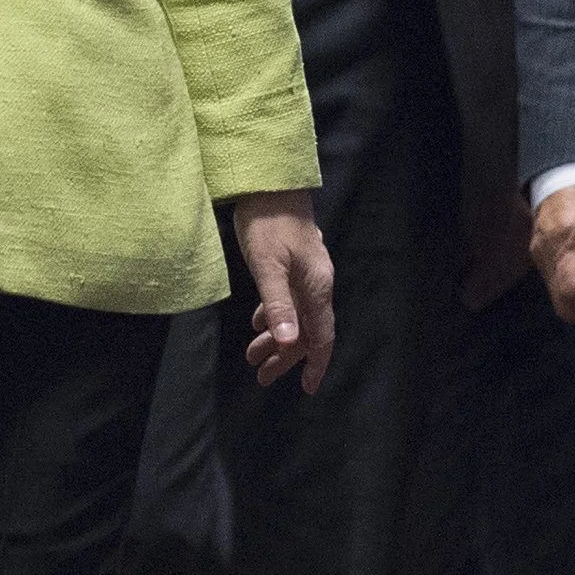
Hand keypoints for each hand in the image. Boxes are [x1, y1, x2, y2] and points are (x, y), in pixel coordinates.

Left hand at [231, 190, 337, 391]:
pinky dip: (275, 316)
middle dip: (285, 357)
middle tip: (262, 377)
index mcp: (316, 287)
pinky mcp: (295, 264)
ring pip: (296, 316)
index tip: (307, 389)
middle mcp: (317, 283)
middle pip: (307, 331)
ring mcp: (307, 274)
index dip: (315, 364)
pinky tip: (259, 323)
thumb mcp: (267, 266)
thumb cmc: (267, 224)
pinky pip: (289, 300)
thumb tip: (287, 342)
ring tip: (253, 356)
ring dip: (276, 338)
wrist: (270, 184)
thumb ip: (277, 305)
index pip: (321, 335)